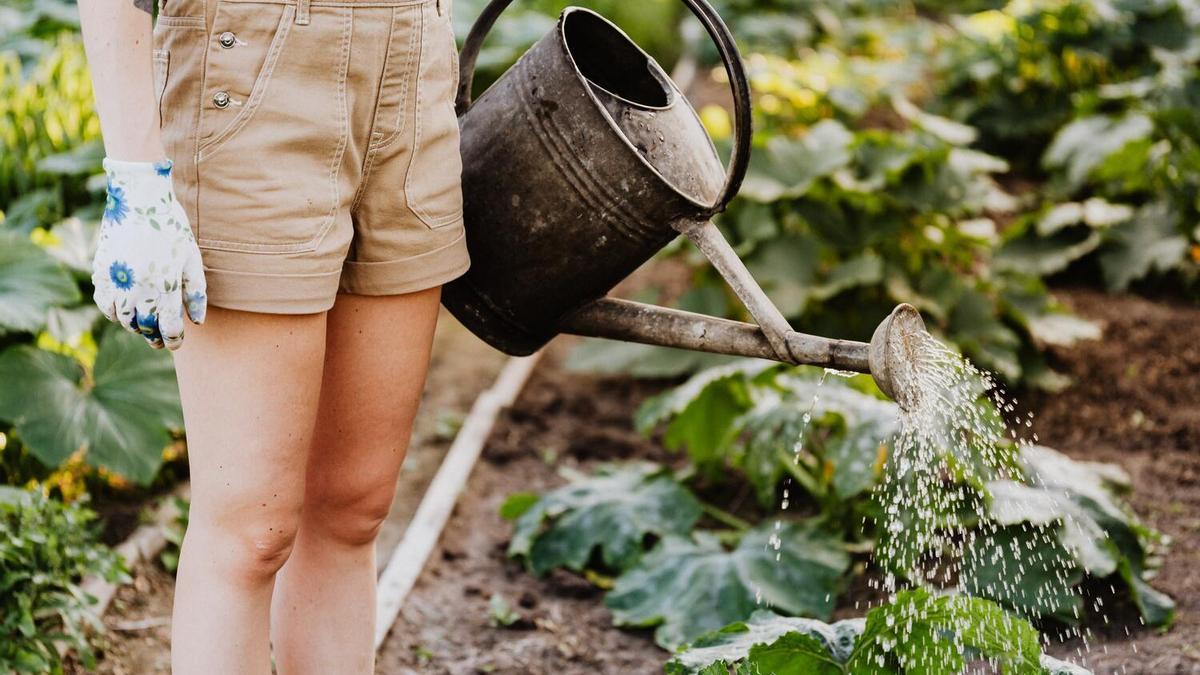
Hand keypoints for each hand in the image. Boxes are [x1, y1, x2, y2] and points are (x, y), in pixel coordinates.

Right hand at [92, 157, 207, 349]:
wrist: (138, 198)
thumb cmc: (171, 227)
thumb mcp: (192, 257)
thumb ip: (196, 292)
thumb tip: (197, 321)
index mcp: (165, 285)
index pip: (169, 327)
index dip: (173, 339)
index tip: (176, 343)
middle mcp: (139, 287)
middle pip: (145, 327)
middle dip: (154, 337)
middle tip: (159, 340)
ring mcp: (117, 280)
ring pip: (123, 319)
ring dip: (134, 326)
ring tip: (143, 326)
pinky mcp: (101, 271)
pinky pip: (104, 303)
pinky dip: (113, 313)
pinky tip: (124, 311)